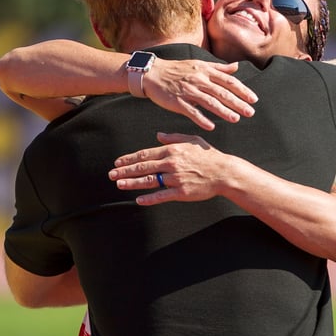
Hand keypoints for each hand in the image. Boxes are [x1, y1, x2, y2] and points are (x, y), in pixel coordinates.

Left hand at [108, 132, 236, 204]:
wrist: (224, 172)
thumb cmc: (209, 156)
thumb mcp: (192, 140)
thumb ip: (173, 137)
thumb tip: (158, 135)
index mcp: (172, 150)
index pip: (145, 154)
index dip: (130, 158)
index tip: (118, 162)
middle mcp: (171, 164)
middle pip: (143, 167)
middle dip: (125, 170)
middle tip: (111, 174)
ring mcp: (175, 179)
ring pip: (149, 181)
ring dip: (132, 183)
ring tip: (119, 184)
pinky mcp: (181, 192)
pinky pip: (162, 196)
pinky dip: (149, 198)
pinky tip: (138, 200)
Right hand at [137, 58, 257, 129]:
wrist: (152, 73)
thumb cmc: (177, 69)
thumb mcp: (199, 64)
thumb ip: (219, 68)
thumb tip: (236, 67)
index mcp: (205, 71)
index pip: (228, 81)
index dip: (242, 90)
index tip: (254, 99)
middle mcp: (198, 80)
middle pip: (222, 92)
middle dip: (237, 103)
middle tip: (250, 112)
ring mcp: (188, 91)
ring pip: (209, 102)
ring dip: (223, 111)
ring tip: (235, 119)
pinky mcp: (177, 102)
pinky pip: (191, 112)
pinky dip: (201, 119)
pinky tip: (211, 127)